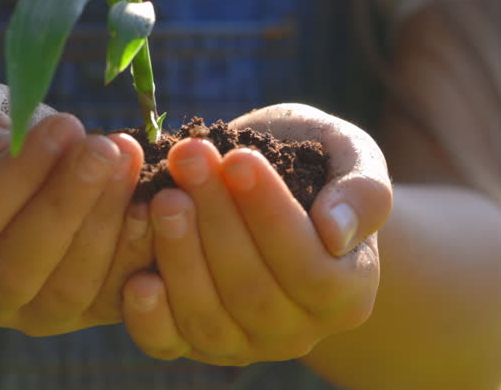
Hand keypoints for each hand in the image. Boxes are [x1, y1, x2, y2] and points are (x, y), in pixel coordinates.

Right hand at [0, 81, 153, 335]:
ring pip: (68, 289)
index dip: (17, 175)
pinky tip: (157, 203)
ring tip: (129, 160)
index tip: (64, 124)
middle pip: (16, 268)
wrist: (23, 185)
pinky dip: (139, 253)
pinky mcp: (88, 316)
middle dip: (66, 203)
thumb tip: (1, 144)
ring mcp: (32, 315)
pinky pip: (116, 298)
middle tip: (104, 147)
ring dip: (106, 223)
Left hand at [120, 104, 391, 364]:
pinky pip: (169, 343)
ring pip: (210, 319)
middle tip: (188, 158)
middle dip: (216, 220)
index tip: (238, 157)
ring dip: (180, 256)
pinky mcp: (192, 344)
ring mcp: (244, 344)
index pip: (311, 268)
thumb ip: (363, 191)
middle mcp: (299, 331)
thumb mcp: (351, 158)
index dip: (271, 215)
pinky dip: (150, 316)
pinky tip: (137, 275)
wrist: (262, 189)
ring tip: (162, 197)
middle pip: (254, 292)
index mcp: (348, 291)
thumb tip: (336, 231)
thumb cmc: (313, 167)